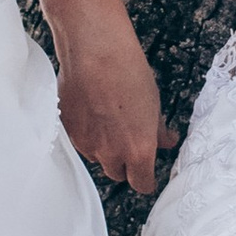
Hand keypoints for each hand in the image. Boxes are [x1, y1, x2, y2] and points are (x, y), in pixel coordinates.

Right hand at [57, 21, 174, 193]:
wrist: (95, 52)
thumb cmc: (128, 72)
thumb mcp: (154, 103)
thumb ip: (158, 130)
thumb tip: (167, 140)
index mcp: (139, 151)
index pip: (142, 184)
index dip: (146, 179)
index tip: (147, 174)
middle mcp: (111, 153)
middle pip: (118, 173)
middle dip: (124, 163)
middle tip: (128, 141)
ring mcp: (87, 144)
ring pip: (97, 158)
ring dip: (104, 149)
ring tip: (108, 121)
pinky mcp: (68, 132)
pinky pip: (80, 143)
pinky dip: (87, 135)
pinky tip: (92, 113)